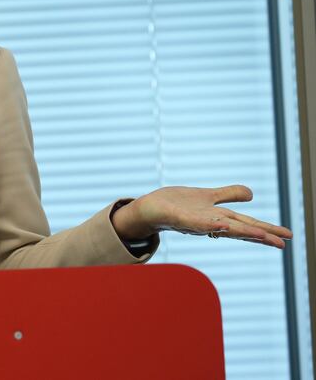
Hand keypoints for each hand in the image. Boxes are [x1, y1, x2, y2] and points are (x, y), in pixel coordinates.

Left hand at [111, 185, 291, 248]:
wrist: (151, 208)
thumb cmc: (179, 204)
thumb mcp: (208, 196)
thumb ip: (229, 195)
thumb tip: (252, 194)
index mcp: (219, 217)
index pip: (247, 224)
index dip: (266, 230)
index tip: (287, 238)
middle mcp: (211, 222)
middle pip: (240, 229)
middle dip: (262, 236)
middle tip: (284, 244)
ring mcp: (196, 222)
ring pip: (222, 228)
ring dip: (241, 231)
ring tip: (262, 236)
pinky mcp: (180, 219)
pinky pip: (196, 223)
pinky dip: (209, 225)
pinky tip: (221, 225)